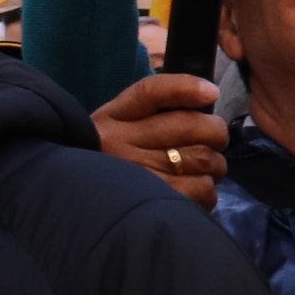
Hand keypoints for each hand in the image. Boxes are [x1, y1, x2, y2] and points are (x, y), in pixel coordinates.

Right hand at [94, 73, 231, 207]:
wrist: (78, 206)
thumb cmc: (110, 161)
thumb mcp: (116, 126)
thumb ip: (152, 109)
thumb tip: (209, 93)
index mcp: (111, 118)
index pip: (149, 92)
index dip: (185, 87)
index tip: (212, 92)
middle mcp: (119, 143)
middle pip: (187, 125)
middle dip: (215, 133)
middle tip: (215, 142)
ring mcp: (136, 175)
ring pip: (201, 160)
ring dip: (214, 166)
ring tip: (203, 172)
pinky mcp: (153, 203)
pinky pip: (200, 190)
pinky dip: (208, 191)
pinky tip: (194, 193)